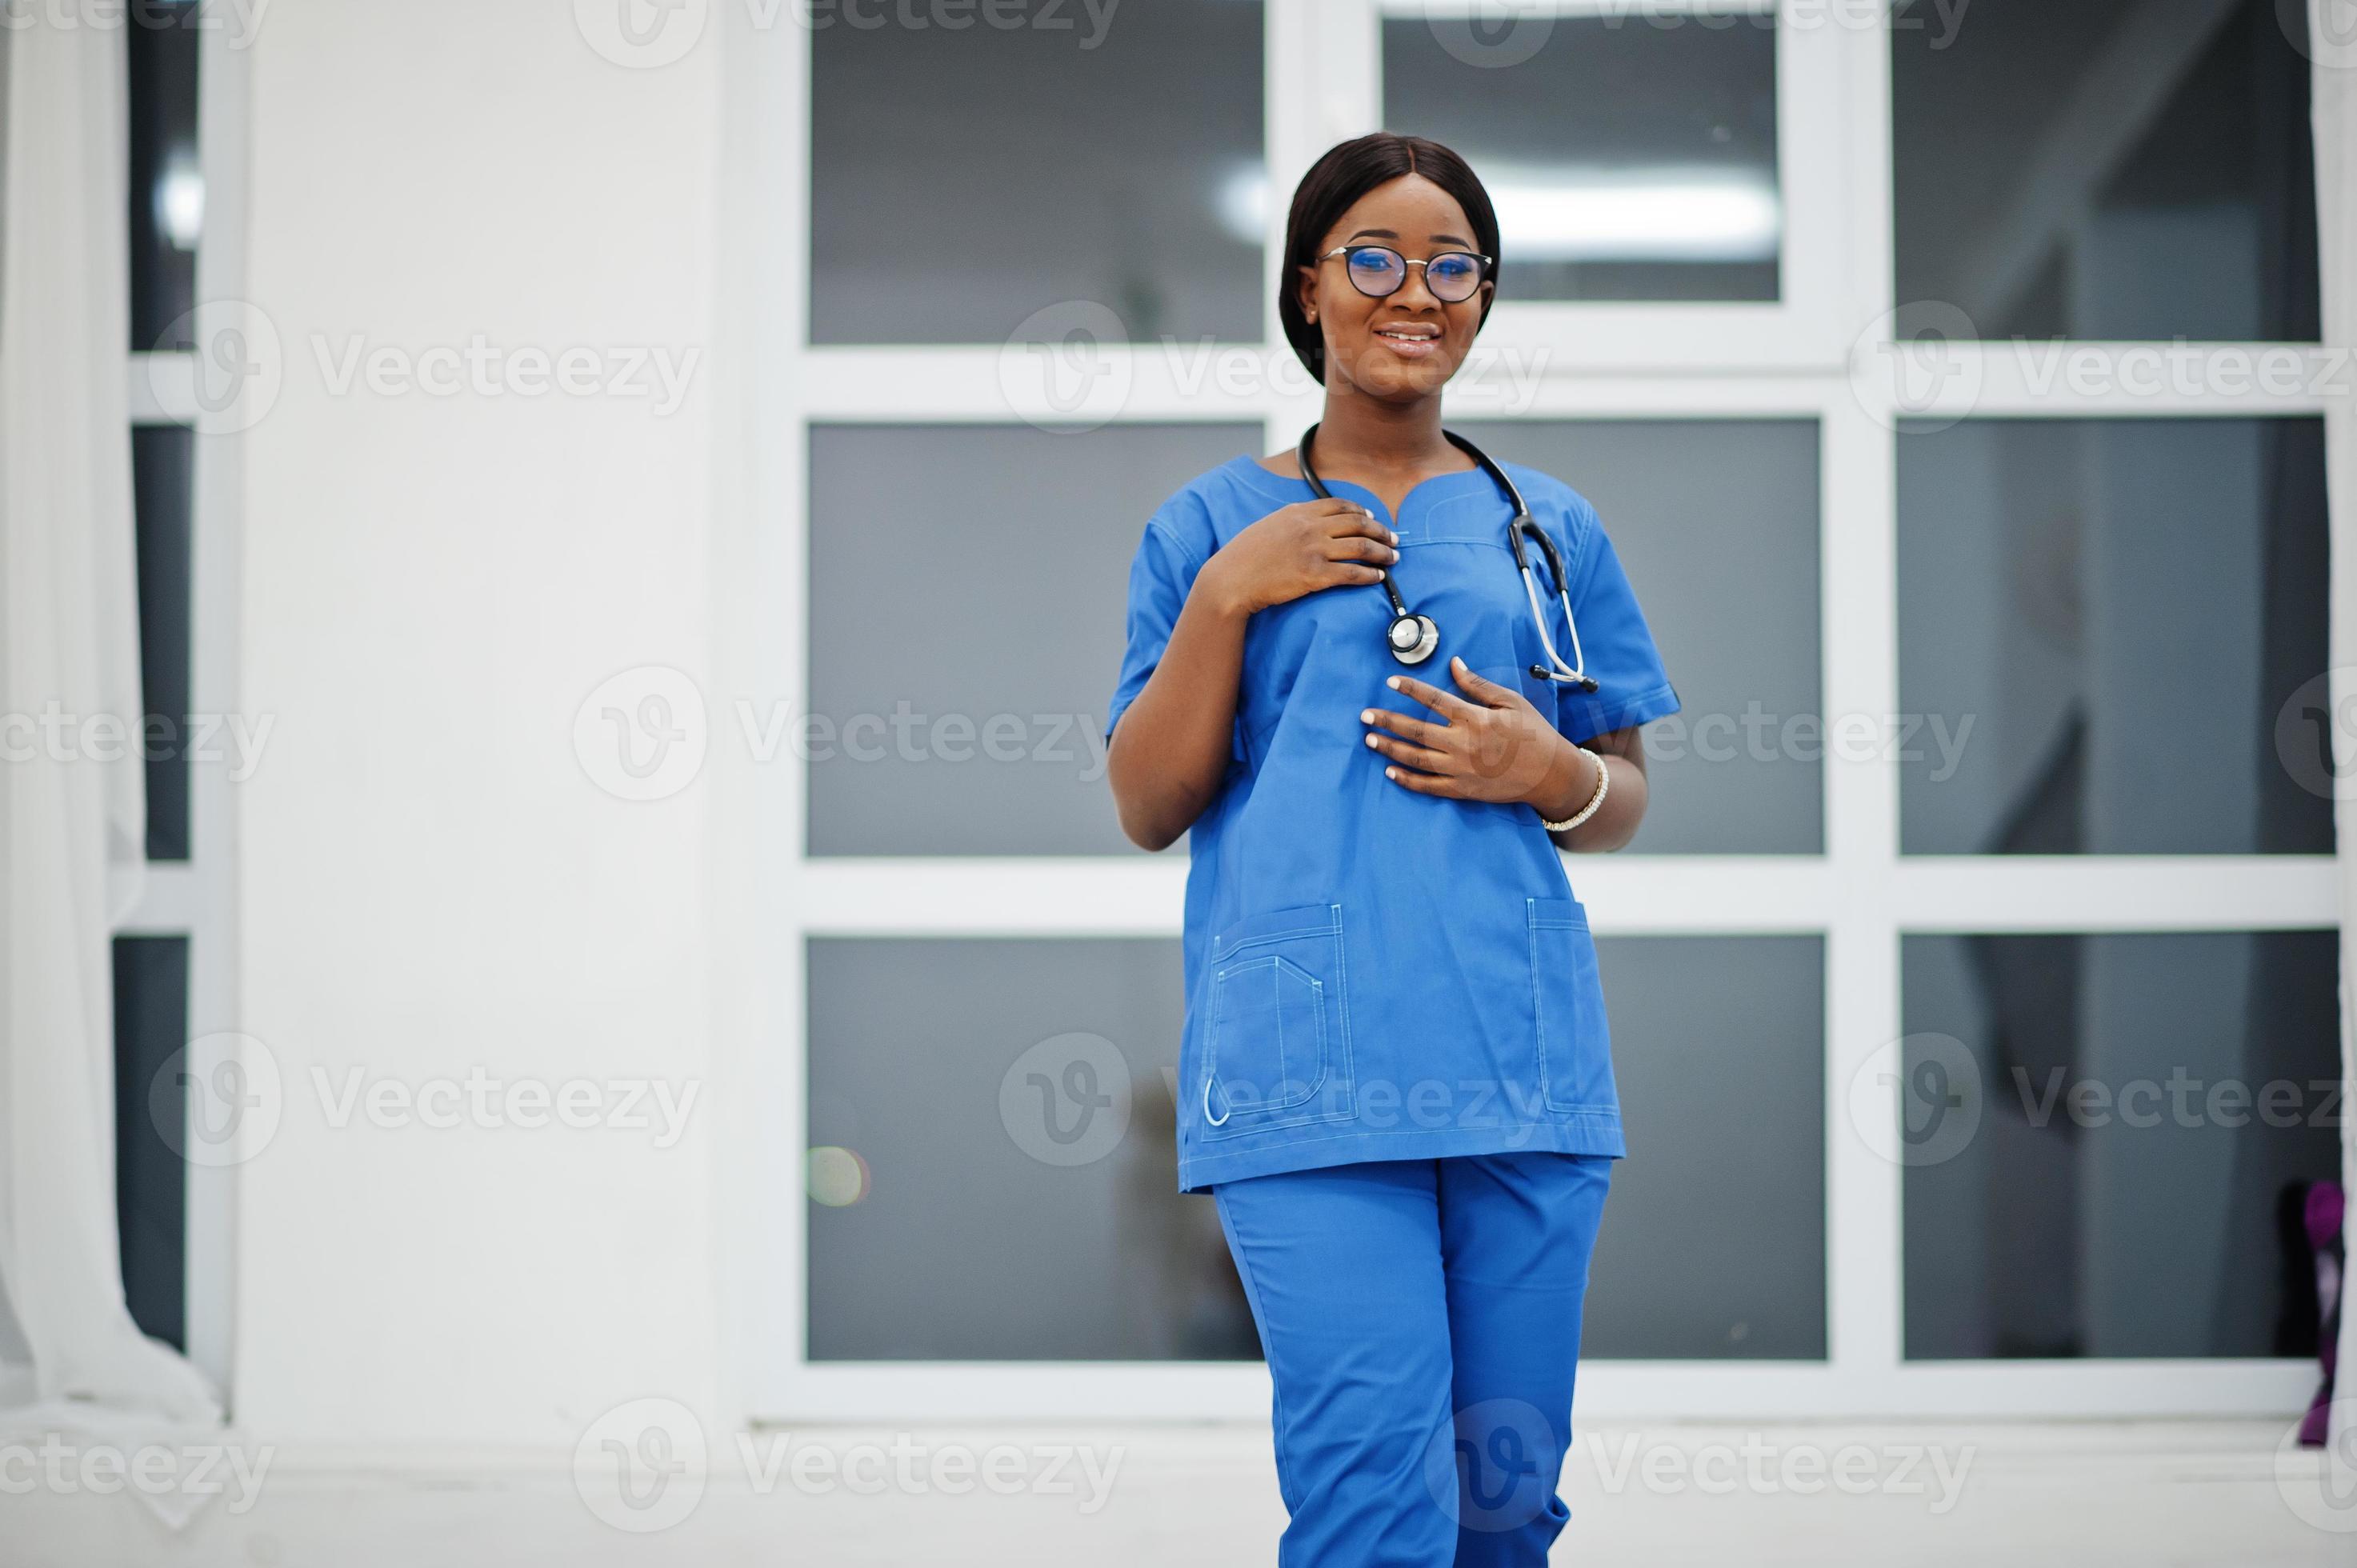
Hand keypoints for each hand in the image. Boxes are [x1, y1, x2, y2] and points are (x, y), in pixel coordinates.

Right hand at [1198, 499, 1397, 617]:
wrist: (1231, 579)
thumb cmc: (1244, 556)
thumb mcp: (1268, 525)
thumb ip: (1292, 520)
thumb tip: (1310, 519)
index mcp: (1299, 512)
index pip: (1340, 505)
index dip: (1362, 511)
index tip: (1373, 518)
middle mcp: (1310, 527)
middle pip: (1358, 524)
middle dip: (1381, 531)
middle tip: (1394, 539)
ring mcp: (1313, 550)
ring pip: (1361, 547)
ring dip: (1382, 553)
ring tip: (1394, 558)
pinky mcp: (1315, 575)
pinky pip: (1352, 573)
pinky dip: (1370, 575)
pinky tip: (1378, 577)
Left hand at [1361, 655, 1589, 807]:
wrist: (1550, 773)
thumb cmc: (1532, 733)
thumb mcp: (1510, 701)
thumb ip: (1477, 685)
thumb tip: (1454, 663)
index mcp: (1474, 717)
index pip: (1433, 699)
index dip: (1410, 688)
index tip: (1390, 681)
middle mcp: (1462, 743)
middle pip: (1414, 730)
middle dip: (1386, 721)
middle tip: (1364, 716)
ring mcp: (1460, 769)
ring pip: (1415, 758)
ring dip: (1389, 749)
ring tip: (1369, 740)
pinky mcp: (1462, 790)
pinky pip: (1427, 786)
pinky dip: (1406, 780)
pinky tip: (1390, 771)